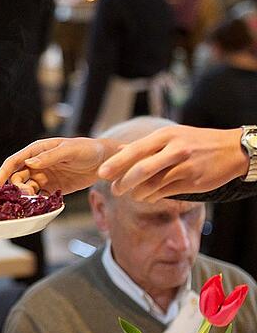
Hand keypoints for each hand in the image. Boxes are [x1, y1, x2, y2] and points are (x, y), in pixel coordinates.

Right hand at [0, 137, 119, 194]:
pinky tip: (41, 204)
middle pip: (18, 177)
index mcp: (37, 151)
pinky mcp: (53, 188)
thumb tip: (30, 164)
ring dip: (27, 196)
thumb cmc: (87, 149)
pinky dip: (38, 202)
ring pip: (27, 188)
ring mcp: (44, 177)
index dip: (4, 172)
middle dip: (17, 187)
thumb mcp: (69, 150)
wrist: (105, 161)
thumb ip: (49, 156)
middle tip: (26, 194)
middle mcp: (37, 164)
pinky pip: (40, 197)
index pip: (15, 161)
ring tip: (34, 200)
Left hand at [98, 126, 247, 201]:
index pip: (135, 150)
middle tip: (114, 189)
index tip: (101, 173)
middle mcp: (174, 150)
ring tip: (132, 194)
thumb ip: (146, 146)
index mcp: (165, 135)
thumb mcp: (171, 136)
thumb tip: (119, 151)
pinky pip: (166, 192)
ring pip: (153, 184)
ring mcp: (184, 167)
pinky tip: (148, 196)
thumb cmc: (195, 142)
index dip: (117, 163)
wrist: (232, 150)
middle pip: (142, 169)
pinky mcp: (192, 182)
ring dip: (138, 192)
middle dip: (124, 182)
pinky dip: (153, 196)